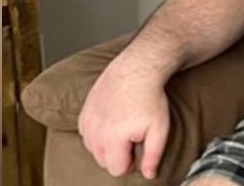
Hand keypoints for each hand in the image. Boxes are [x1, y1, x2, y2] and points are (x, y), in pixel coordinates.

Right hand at [77, 56, 170, 178]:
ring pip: (93, 148)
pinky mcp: (84, 112)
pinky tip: (111, 121)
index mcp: (113, 139)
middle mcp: (96, 132)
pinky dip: (96, 132)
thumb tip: (149, 176)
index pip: (116, 169)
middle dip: (118, 155)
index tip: (139, 147)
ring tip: (123, 128)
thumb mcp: (159, 128)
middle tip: (132, 137)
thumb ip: (153, 156)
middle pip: (103, 161)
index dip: (130, 162)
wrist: (138, 68)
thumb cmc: (150, 97)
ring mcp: (87, 121)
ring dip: (106, 144)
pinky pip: (86, 133)